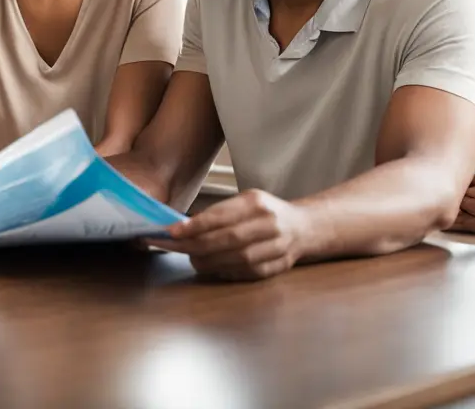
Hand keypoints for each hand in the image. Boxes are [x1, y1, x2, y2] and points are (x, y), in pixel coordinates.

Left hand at [145, 189, 312, 280]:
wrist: (304, 227)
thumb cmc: (264, 213)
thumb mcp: (244, 201)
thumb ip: (218, 213)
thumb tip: (182, 227)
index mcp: (257, 203)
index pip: (221, 216)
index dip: (194, 226)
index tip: (171, 232)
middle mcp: (269, 224)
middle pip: (226, 240)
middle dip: (193, 245)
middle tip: (170, 247)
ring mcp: (276, 247)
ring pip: (235, 259)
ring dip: (207, 261)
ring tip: (189, 258)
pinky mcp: (278, 266)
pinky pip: (245, 272)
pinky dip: (224, 271)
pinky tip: (211, 267)